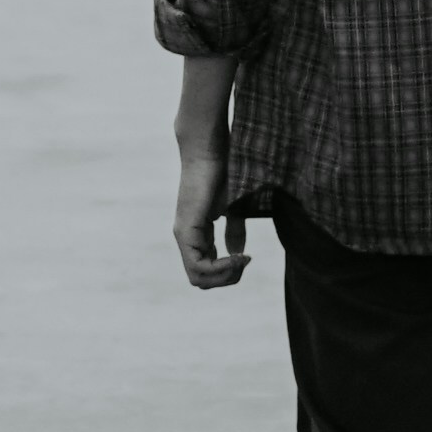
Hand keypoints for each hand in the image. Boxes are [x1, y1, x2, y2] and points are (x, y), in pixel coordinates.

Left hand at [172, 57, 248, 288]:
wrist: (210, 150)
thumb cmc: (223, 172)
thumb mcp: (233, 207)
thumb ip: (234, 229)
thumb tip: (238, 253)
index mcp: (197, 234)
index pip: (206, 271)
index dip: (229, 273)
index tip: (248, 257)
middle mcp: (186, 238)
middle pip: (201, 281)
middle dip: (227, 278)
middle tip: (245, 262)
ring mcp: (184, 235)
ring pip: (197, 277)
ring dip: (225, 275)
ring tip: (241, 260)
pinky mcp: (186, 229)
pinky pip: (197, 266)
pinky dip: (220, 268)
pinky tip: (237, 256)